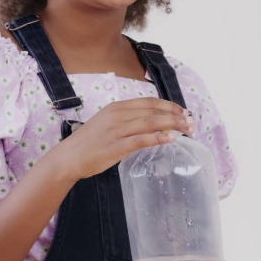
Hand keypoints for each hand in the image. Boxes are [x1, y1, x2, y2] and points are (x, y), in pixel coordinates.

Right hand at [60, 96, 193, 179]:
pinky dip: (158, 138)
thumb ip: (127, 121)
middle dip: (176, 115)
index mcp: (116, 107)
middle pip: (153, 111)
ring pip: (151, 123)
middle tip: (191, 122)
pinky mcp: (116, 146)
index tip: (182, 111)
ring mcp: (116, 130)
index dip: (169, 105)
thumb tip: (151, 124)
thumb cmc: (89, 143)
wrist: (68, 157)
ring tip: (187, 129)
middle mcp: (118, 115)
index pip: (148, 102)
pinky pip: (141, 140)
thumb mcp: (107, 124)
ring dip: (172, 125)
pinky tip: (171, 139)